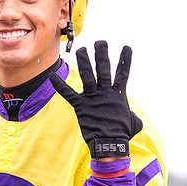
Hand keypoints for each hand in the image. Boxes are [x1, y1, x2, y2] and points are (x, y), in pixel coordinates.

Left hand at [51, 41, 142, 158]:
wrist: (110, 142)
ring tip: (81, 49)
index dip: (125, 60)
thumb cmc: (123, 133)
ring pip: (88, 75)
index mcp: (118, 94)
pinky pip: (68, 93)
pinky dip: (60, 85)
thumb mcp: (134, 122)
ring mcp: (92, 98)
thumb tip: (133, 119)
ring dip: (84, 61)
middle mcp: (105, 92)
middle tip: (100, 43)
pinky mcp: (80, 106)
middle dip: (102, 54)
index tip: (126, 47)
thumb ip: (133, 115)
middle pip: (104, 69)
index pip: (123, 73)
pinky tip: (52, 76)